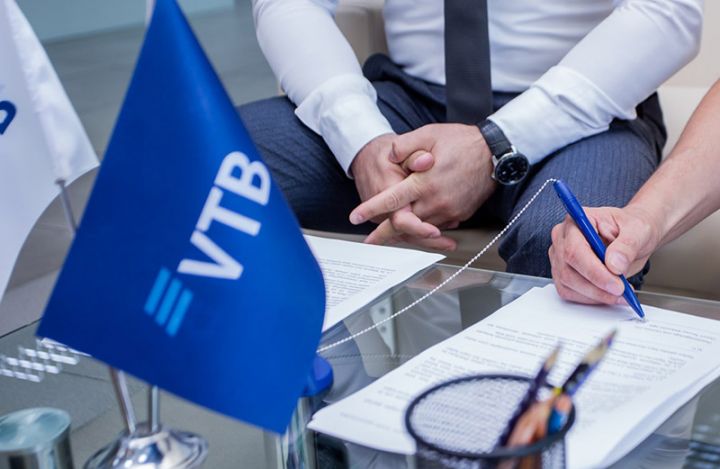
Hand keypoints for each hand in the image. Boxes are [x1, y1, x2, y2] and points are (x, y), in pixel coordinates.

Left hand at [349, 124, 496, 246]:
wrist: (495, 152)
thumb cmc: (461, 141)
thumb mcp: (429, 134)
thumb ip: (404, 146)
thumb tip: (389, 156)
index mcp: (423, 182)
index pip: (391, 200)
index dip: (371, 210)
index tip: (355, 217)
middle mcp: (435, 201)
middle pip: (403, 223)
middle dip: (384, 234)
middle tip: (369, 242)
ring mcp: (449, 211)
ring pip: (420, 228)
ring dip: (405, 232)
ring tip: (389, 236)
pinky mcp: (459, 215)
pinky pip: (437, 226)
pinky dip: (425, 227)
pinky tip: (417, 226)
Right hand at [549, 206, 661, 304]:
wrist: (634, 236)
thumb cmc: (632, 228)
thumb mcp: (638, 230)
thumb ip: (627, 245)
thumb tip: (615, 264)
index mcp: (576, 222)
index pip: (574, 250)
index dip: (593, 271)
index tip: (616, 284)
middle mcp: (563, 239)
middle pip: (568, 271)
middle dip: (596, 287)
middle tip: (622, 291)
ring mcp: (561, 257)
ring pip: (568, 284)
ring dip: (596, 295)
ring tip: (621, 293)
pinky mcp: (563, 273)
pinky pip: (570, 292)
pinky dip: (592, 298)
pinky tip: (610, 294)